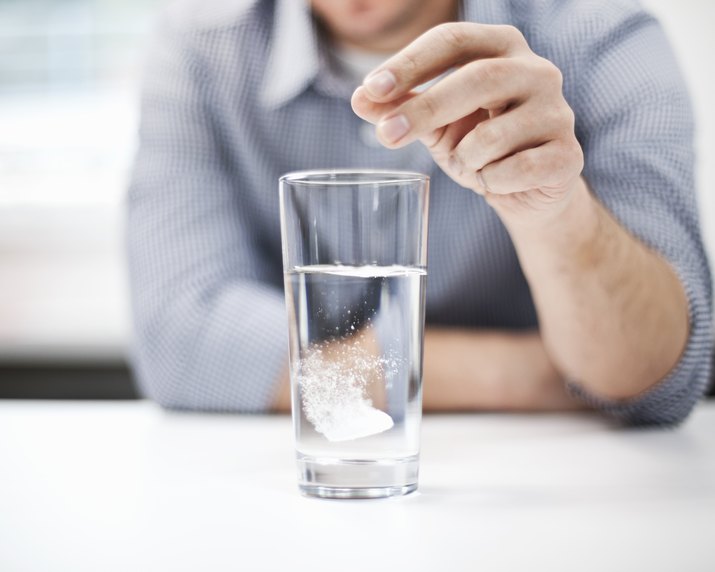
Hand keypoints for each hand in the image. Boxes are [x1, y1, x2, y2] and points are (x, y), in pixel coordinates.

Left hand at [351, 22, 583, 223]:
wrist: (526, 190)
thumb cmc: (478, 145)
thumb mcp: (434, 122)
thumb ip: (400, 107)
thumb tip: (360, 99)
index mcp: (502, 48)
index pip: (453, 40)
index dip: (410, 63)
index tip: (370, 89)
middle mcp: (537, 71)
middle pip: (477, 79)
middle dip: (425, 109)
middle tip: (385, 135)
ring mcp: (558, 112)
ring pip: (492, 136)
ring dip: (464, 159)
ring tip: (469, 165)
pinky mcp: (569, 155)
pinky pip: (515, 171)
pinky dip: (490, 182)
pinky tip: (495, 181)